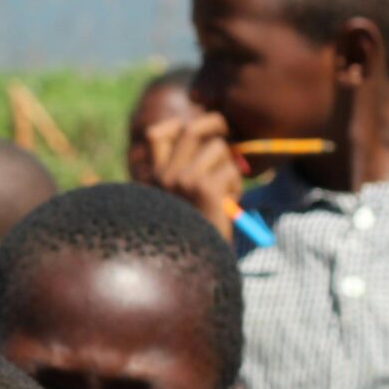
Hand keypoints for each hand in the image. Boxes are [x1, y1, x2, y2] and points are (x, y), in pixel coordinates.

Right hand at [144, 113, 245, 238]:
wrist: (194, 264)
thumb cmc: (191, 230)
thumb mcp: (180, 198)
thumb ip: (186, 168)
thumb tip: (213, 136)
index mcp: (154, 178)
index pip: (155, 134)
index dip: (176, 125)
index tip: (191, 131)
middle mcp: (164, 176)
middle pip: (191, 129)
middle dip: (215, 123)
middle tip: (226, 132)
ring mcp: (183, 181)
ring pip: (219, 148)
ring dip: (228, 167)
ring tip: (223, 192)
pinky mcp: (205, 189)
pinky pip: (231, 170)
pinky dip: (235, 187)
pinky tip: (225, 205)